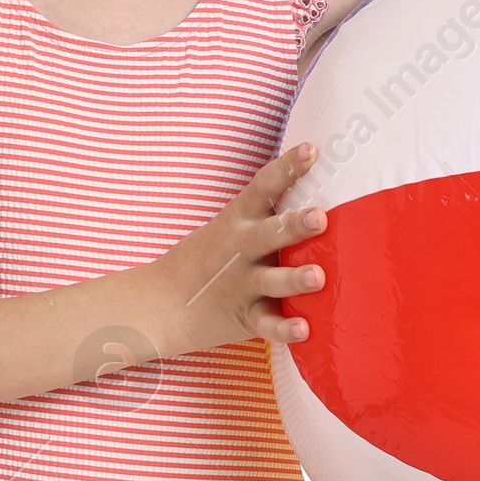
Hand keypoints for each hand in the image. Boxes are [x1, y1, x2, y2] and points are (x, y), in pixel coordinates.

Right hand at [148, 143, 328, 358]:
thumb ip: (267, 215)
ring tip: (317, 277)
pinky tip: (305, 330)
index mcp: (239, 220)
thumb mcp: (230, 227)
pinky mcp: (242, 316)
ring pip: (271, 280)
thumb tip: (319, 191)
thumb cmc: (206, 260)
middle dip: (294, 225)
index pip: (264, 187)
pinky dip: (284, 329)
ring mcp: (241, 284)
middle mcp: (241, 248)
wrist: (159, 303)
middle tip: (319, 217)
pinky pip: (265, 324)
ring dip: (293, 278)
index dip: (287, 167)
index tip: (311, 150)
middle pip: (269, 233)